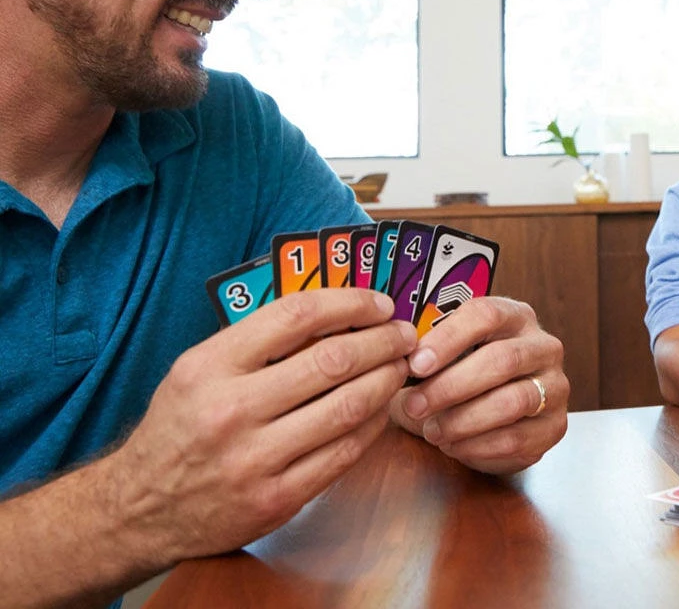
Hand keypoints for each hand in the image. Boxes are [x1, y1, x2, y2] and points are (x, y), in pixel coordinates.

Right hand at [106, 289, 415, 564]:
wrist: (140, 508)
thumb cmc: (180, 425)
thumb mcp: (199, 367)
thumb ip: (258, 339)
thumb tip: (337, 310)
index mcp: (210, 366)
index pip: (297, 316)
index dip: (350, 303)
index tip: (378, 304)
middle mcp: (231, 410)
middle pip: (332, 360)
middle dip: (382, 341)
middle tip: (404, 334)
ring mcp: (255, 460)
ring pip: (347, 407)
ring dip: (386, 380)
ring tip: (401, 366)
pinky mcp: (276, 499)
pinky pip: (343, 453)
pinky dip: (373, 424)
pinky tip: (382, 407)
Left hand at [390, 297, 568, 473]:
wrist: (494, 413)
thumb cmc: (464, 374)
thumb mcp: (447, 354)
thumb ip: (427, 351)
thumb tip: (399, 358)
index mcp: (515, 315)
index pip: (486, 315)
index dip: (448, 339)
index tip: (415, 364)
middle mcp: (544, 346)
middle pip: (501, 360)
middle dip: (451, 386)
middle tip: (415, 405)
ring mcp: (555, 387)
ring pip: (512, 402)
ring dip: (464, 420)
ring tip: (431, 430)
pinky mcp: (555, 426)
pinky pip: (517, 439)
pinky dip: (478, 446)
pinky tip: (453, 445)